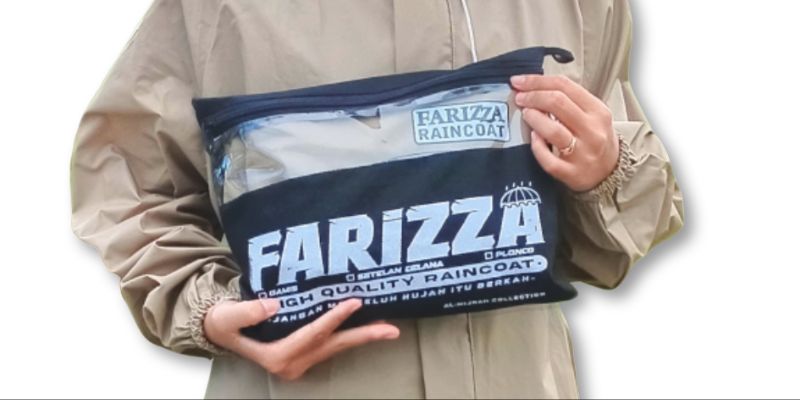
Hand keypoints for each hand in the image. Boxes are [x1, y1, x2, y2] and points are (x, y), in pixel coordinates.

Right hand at [203, 298, 398, 380]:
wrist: (219, 332)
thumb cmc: (222, 323)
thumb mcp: (227, 317)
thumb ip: (248, 312)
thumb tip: (275, 304)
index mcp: (276, 356)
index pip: (311, 335)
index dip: (334, 318)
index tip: (354, 301)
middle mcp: (292, 363)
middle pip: (333, 346)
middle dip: (363, 337)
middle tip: (392, 330)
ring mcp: (299, 362)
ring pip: (335, 347)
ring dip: (361, 336)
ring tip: (387, 327)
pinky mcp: (303, 355)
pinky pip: (330, 344)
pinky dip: (348, 333)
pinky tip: (365, 324)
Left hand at [510, 75, 619, 191]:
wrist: (610, 171)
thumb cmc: (594, 137)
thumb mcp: (592, 114)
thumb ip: (569, 100)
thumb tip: (534, 86)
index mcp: (598, 111)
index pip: (565, 86)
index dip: (537, 81)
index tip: (519, 81)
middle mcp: (592, 131)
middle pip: (557, 103)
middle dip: (532, 96)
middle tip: (520, 98)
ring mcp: (582, 154)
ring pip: (553, 130)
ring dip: (534, 118)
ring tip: (525, 114)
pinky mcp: (571, 174)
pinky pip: (548, 160)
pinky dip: (537, 147)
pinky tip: (533, 138)